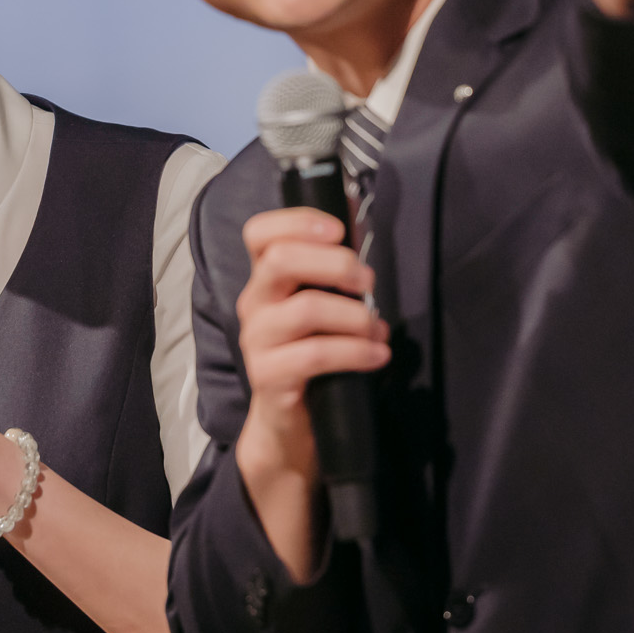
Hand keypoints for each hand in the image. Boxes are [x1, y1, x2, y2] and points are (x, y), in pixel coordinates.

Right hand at [232, 209, 388, 484]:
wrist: (291, 425)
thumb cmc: (314, 355)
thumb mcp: (325, 304)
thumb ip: (336, 264)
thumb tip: (356, 207)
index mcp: (266, 279)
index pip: (260, 233)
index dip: (298, 221)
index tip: (339, 230)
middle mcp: (254, 304)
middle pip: (281, 260)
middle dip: (337, 264)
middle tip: (369, 282)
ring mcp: (257, 340)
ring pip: (306, 309)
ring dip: (356, 315)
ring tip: (378, 329)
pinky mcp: (268, 376)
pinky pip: (314, 355)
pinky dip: (356, 352)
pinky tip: (378, 355)